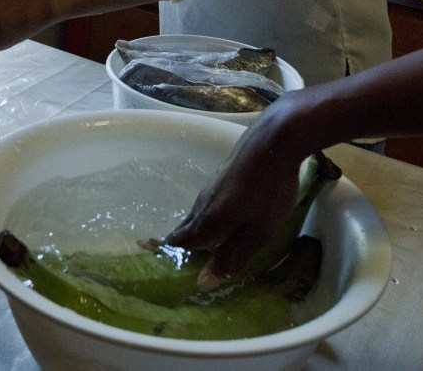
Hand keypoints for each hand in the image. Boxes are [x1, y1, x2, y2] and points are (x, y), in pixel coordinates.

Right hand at [158, 110, 304, 288]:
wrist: (273, 140)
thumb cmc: (270, 191)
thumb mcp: (260, 232)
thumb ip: (233, 256)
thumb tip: (202, 282)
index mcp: (209, 222)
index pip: (180, 243)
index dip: (165, 252)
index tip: (149, 256)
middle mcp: (203, 205)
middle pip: (185, 229)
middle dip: (176, 243)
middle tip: (165, 252)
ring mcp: (211, 188)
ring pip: (196, 215)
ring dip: (192, 229)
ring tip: (191, 242)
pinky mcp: (221, 177)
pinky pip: (206, 204)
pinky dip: (204, 216)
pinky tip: (216, 218)